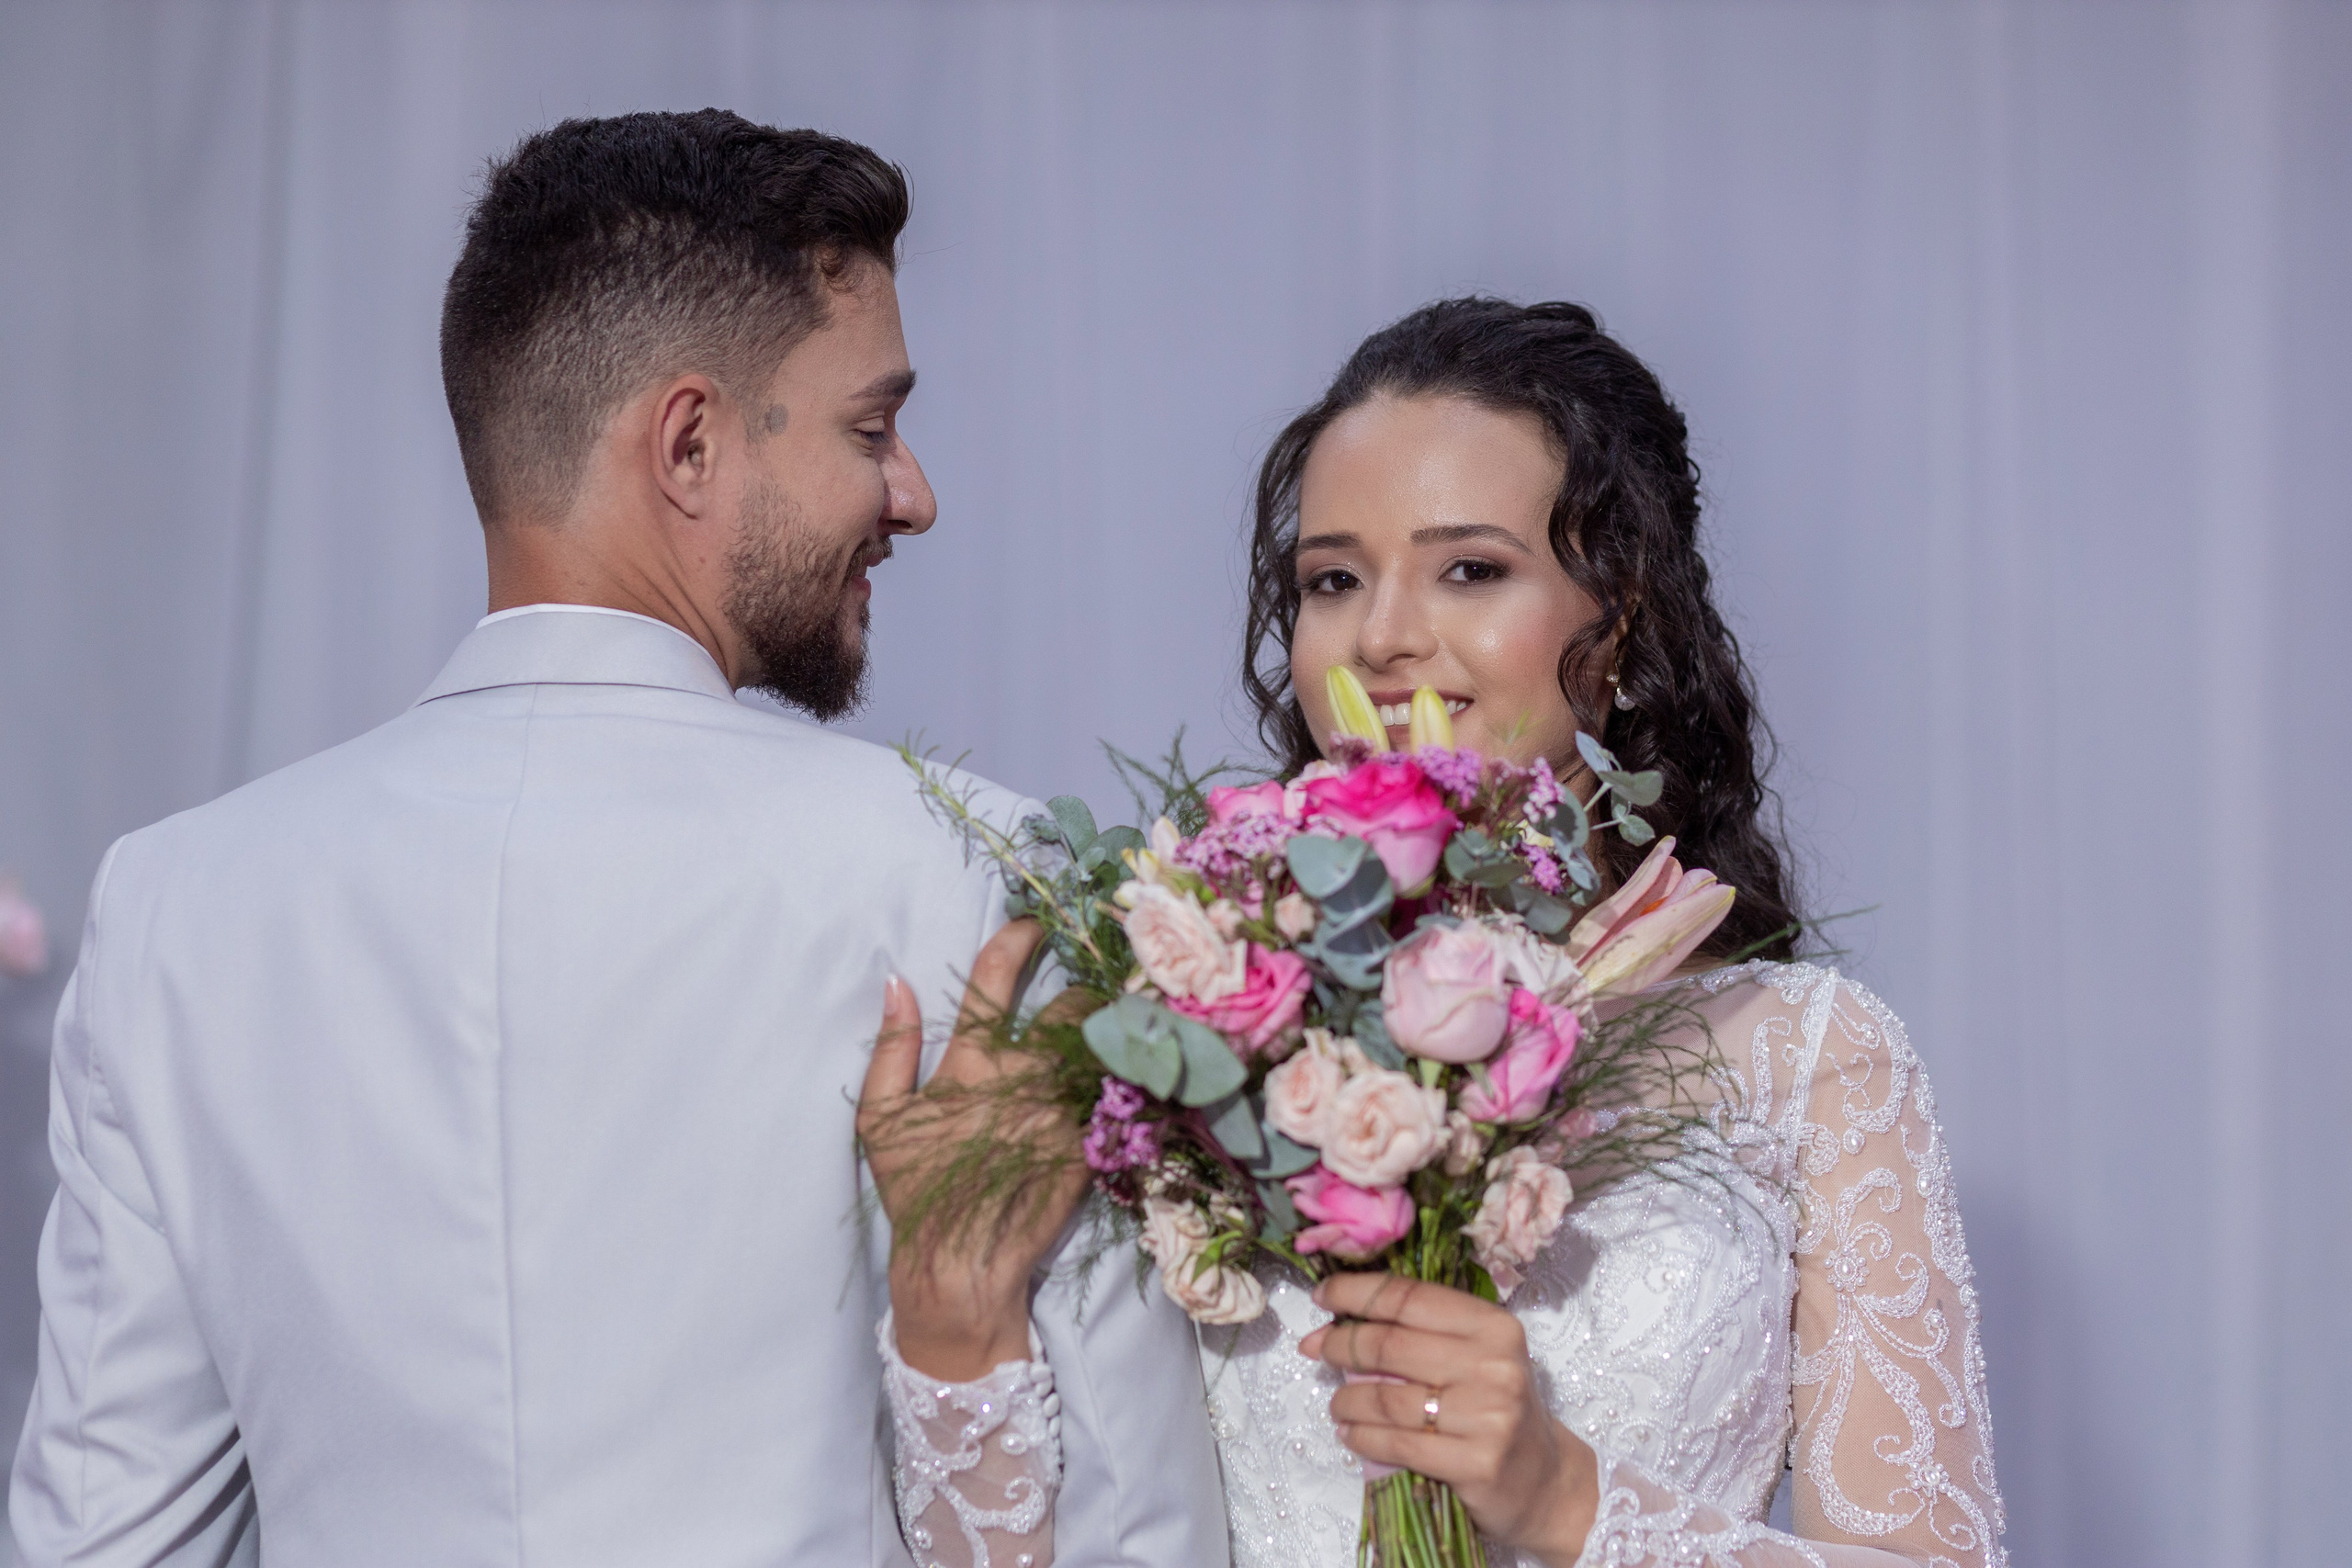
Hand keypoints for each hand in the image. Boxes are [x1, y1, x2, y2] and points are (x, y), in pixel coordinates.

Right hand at [857, 919, 1089, 1381]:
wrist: (963, 1263)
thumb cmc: (917, 1190)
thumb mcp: (881, 1118)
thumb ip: (890, 1046)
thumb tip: (895, 980)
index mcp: (971, 1061)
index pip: (995, 976)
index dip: (1017, 939)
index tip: (1033, 927)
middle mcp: (1025, 1076)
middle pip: (1075, 1006)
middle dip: (1085, 995)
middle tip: (1086, 1000)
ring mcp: (1065, 1109)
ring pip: (1108, 1046)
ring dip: (1114, 1034)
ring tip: (1120, 1033)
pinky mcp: (1094, 1143)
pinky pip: (1123, 1094)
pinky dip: (1130, 1080)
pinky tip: (1135, 1078)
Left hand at [1300, 1273, 1599, 1567]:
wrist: (1544, 1481)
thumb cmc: (1497, 1409)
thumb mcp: (1476, 1357)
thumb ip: (1421, 1335)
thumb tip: (1335, 1323)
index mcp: (1494, 1325)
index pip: (1409, 1296)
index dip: (1356, 1292)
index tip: (1322, 1295)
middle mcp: (1494, 1365)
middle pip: (1390, 1345)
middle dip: (1341, 1344)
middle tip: (1316, 1348)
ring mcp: (1487, 1416)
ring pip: (1386, 1398)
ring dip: (1346, 1400)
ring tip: (1338, 1404)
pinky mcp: (1475, 1463)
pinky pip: (1396, 1443)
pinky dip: (1362, 1437)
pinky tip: (1351, 1434)